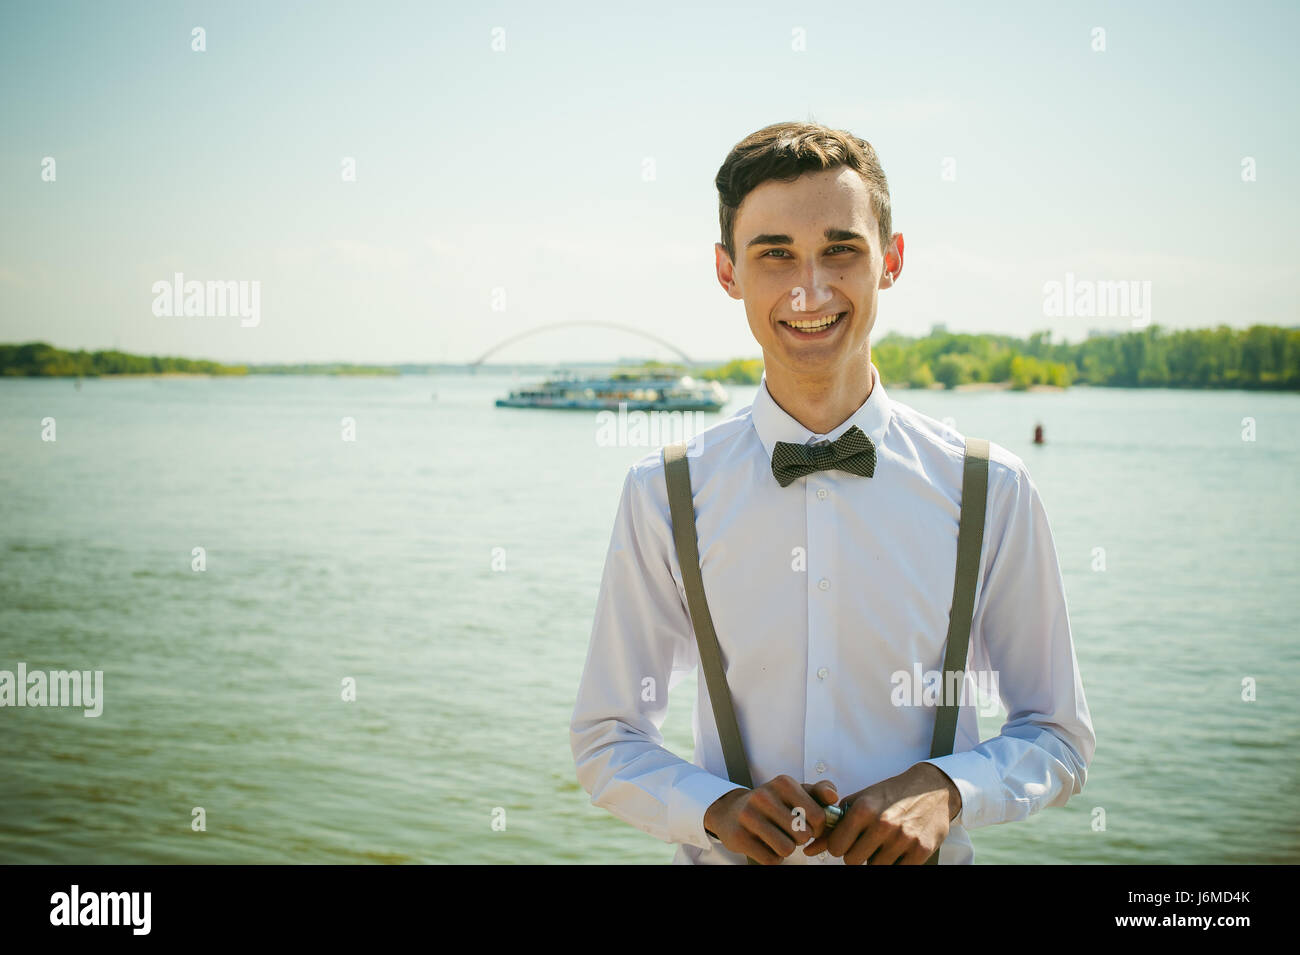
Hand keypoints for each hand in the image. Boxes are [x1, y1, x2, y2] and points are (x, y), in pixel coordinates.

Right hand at [703, 775, 838, 864]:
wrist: (731, 812)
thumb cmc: (771, 803)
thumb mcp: (795, 792)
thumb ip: (819, 792)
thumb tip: (834, 797)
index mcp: (783, 783)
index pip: (818, 817)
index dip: (818, 828)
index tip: (808, 826)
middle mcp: (764, 796)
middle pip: (804, 835)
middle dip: (800, 838)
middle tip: (788, 831)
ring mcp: (749, 815)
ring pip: (787, 849)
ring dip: (786, 849)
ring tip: (777, 838)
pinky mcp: (739, 836)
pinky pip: (771, 859)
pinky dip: (772, 857)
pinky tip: (764, 845)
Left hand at [801, 762, 959, 864]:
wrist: (932, 789)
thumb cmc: (890, 794)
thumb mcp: (860, 801)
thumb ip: (834, 825)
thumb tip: (809, 849)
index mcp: (864, 809)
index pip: (836, 848)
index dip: (840, 846)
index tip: (848, 840)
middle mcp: (883, 823)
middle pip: (853, 861)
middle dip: (857, 854)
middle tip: (867, 842)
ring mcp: (903, 838)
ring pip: (875, 867)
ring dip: (877, 859)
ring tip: (885, 842)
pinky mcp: (921, 850)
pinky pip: (897, 870)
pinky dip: (895, 863)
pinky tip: (898, 848)